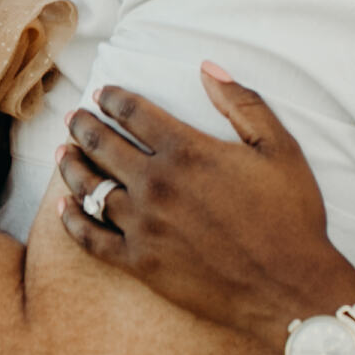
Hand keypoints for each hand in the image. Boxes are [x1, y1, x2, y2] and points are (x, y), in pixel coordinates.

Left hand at [52, 70, 354, 342]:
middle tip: (74, 117)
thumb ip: (243, 102)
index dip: (114, 98)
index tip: (103, 93)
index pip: (133, 112)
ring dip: (72, 166)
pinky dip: (72, 221)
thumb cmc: (291, 216)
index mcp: (187, 151)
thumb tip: (207, 67)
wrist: (289, 287)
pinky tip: (64, 208)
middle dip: (84, 125)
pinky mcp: (140, 262)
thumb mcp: (279, 148)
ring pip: (90, 188)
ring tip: (63, 153)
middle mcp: (156, 184)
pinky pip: (92, 238)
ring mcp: (144, 225)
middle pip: (103, 144)